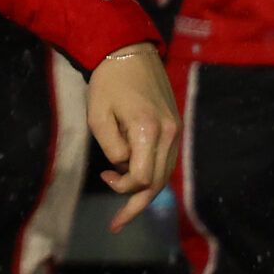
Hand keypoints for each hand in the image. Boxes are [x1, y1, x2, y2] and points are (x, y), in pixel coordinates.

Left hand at [87, 45, 179, 232]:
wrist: (129, 51)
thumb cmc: (107, 81)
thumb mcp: (97, 114)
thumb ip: (111, 147)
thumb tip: (123, 166)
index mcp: (148, 129)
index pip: (143, 177)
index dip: (123, 187)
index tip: (104, 176)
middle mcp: (168, 133)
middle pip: (158, 182)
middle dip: (135, 202)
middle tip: (117, 222)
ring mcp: (175, 130)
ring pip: (166, 175)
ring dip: (146, 191)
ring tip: (124, 207)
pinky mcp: (175, 126)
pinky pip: (167, 160)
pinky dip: (153, 174)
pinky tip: (137, 181)